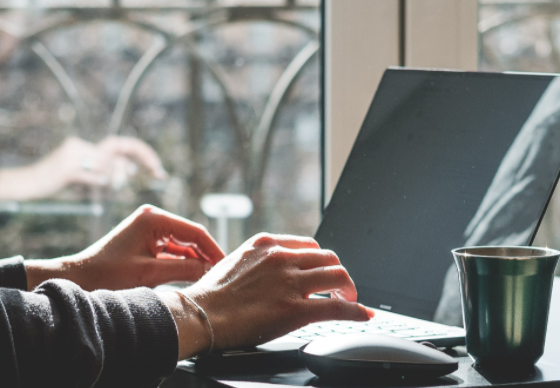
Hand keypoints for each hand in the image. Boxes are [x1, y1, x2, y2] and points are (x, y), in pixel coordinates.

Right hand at [0, 136, 167, 201]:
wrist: (24, 185)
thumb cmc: (55, 184)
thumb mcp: (84, 177)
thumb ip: (105, 171)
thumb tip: (130, 170)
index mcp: (86, 147)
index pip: (122, 144)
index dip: (143, 153)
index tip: (159, 169)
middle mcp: (81, 146)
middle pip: (119, 149)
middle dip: (143, 159)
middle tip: (157, 173)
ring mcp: (73, 157)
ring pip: (110, 166)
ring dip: (116, 180)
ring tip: (110, 188)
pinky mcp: (67, 170)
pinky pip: (96, 177)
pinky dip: (102, 184)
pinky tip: (98, 189)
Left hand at [25, 205, 224, 290]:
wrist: (78, 279)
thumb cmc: (108, 274)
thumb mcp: (150, 273)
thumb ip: (184, 269)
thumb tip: (210, 269)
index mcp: (154, 218)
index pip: (195, 232)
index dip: (212, 249)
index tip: (225, 265)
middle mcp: (153, 219)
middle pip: (190, 237)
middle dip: (205, 255)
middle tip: (220, 273)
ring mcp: (150, 230)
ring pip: (182, 246)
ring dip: (194, 261)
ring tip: (209, 277)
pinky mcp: (146, 242)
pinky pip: (171, 252)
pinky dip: (182, 264)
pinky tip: (193, 276)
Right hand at [158, 233, 373, 359]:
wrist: (198, 315)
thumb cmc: (209, 295)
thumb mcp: (234, 262)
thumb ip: (258, 262)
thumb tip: (268, 273)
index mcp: (268, 245)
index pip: (309, 245)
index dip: (321, 260)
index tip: (324, 271)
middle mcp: (282, 259)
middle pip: (329, 257)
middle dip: (338, 273)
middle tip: (340, 288)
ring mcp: (290, 283)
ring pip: (338, 275)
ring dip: (348, 289)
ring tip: (348, 300)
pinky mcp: (295, 309)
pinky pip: (336, 306)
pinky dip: (355, 310)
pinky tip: (362, 314)